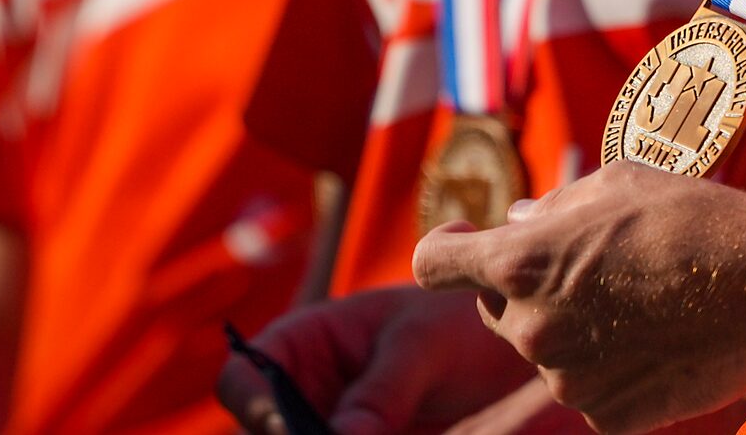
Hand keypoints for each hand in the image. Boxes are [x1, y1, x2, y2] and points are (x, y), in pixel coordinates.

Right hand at [216, 286, 527, 434]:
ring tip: (388, 433)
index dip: (254, 408)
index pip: (242, 378)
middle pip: (266, 430)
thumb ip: (385, 389)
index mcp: (303, 340)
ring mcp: (330, 425)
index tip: (295, 431)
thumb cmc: (458, 322)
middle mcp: (305, 389)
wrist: (504, 351)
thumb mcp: (424, 346)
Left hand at [411, 162, 745, 434]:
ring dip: (576, 328)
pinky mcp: (605, 416)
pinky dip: (613, 368)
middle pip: (496, 310)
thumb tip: (519, 221)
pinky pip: (591, 388)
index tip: (463, 242)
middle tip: (590, 268)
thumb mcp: (616, 182)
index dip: (446, 250)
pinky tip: (659, 340)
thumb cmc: (690, 219)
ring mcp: (566, 379)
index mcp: (521, 262)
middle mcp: (530, 328)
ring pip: (549, 351)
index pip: (435, 264)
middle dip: (525, 289)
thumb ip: (554, 206)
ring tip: (642, 302)